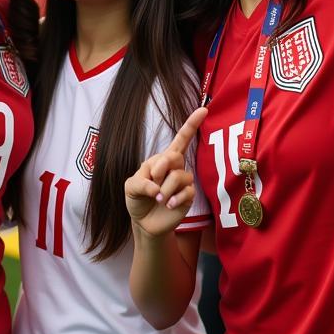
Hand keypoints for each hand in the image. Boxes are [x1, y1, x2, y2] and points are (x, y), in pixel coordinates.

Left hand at [125, 106, 206, 238]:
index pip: (180, 139)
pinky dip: (175, 199)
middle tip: (153, 179)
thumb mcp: (130, 187)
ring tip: (158, 199)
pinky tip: (168, 205)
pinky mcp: (189, 196)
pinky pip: (187, 192)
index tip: (203, 110)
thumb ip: (141, 182)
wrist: (144, 223)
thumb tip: (157, 188)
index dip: (192, 124)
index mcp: (162, 159)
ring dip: (165, 189)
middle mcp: (176, 168)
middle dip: (161, 167)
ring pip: (180, 176)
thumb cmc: (138, 199)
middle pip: (175, 156)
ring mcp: (183, 182)